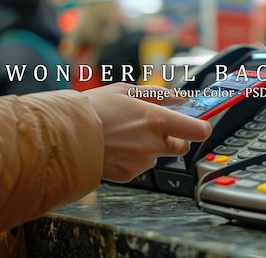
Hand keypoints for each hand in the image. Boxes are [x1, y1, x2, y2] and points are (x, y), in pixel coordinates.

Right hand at [82, 83, 211, 182]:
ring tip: (125, 135)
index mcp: (155, 119)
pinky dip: (133, 158)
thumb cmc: (92, 109)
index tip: (200, 122)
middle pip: (181, 146)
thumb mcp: (126, 90)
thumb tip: (182, 97)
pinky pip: (140, 166)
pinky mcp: (129, 175)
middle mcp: (152, 144)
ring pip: (158, 156)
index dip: (202, 126)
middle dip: (174, 137)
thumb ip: (159, 95)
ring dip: (150, 148)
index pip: (197, 130)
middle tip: (155, 127)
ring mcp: (141, 162)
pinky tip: (117, 147)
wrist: (63, 136)